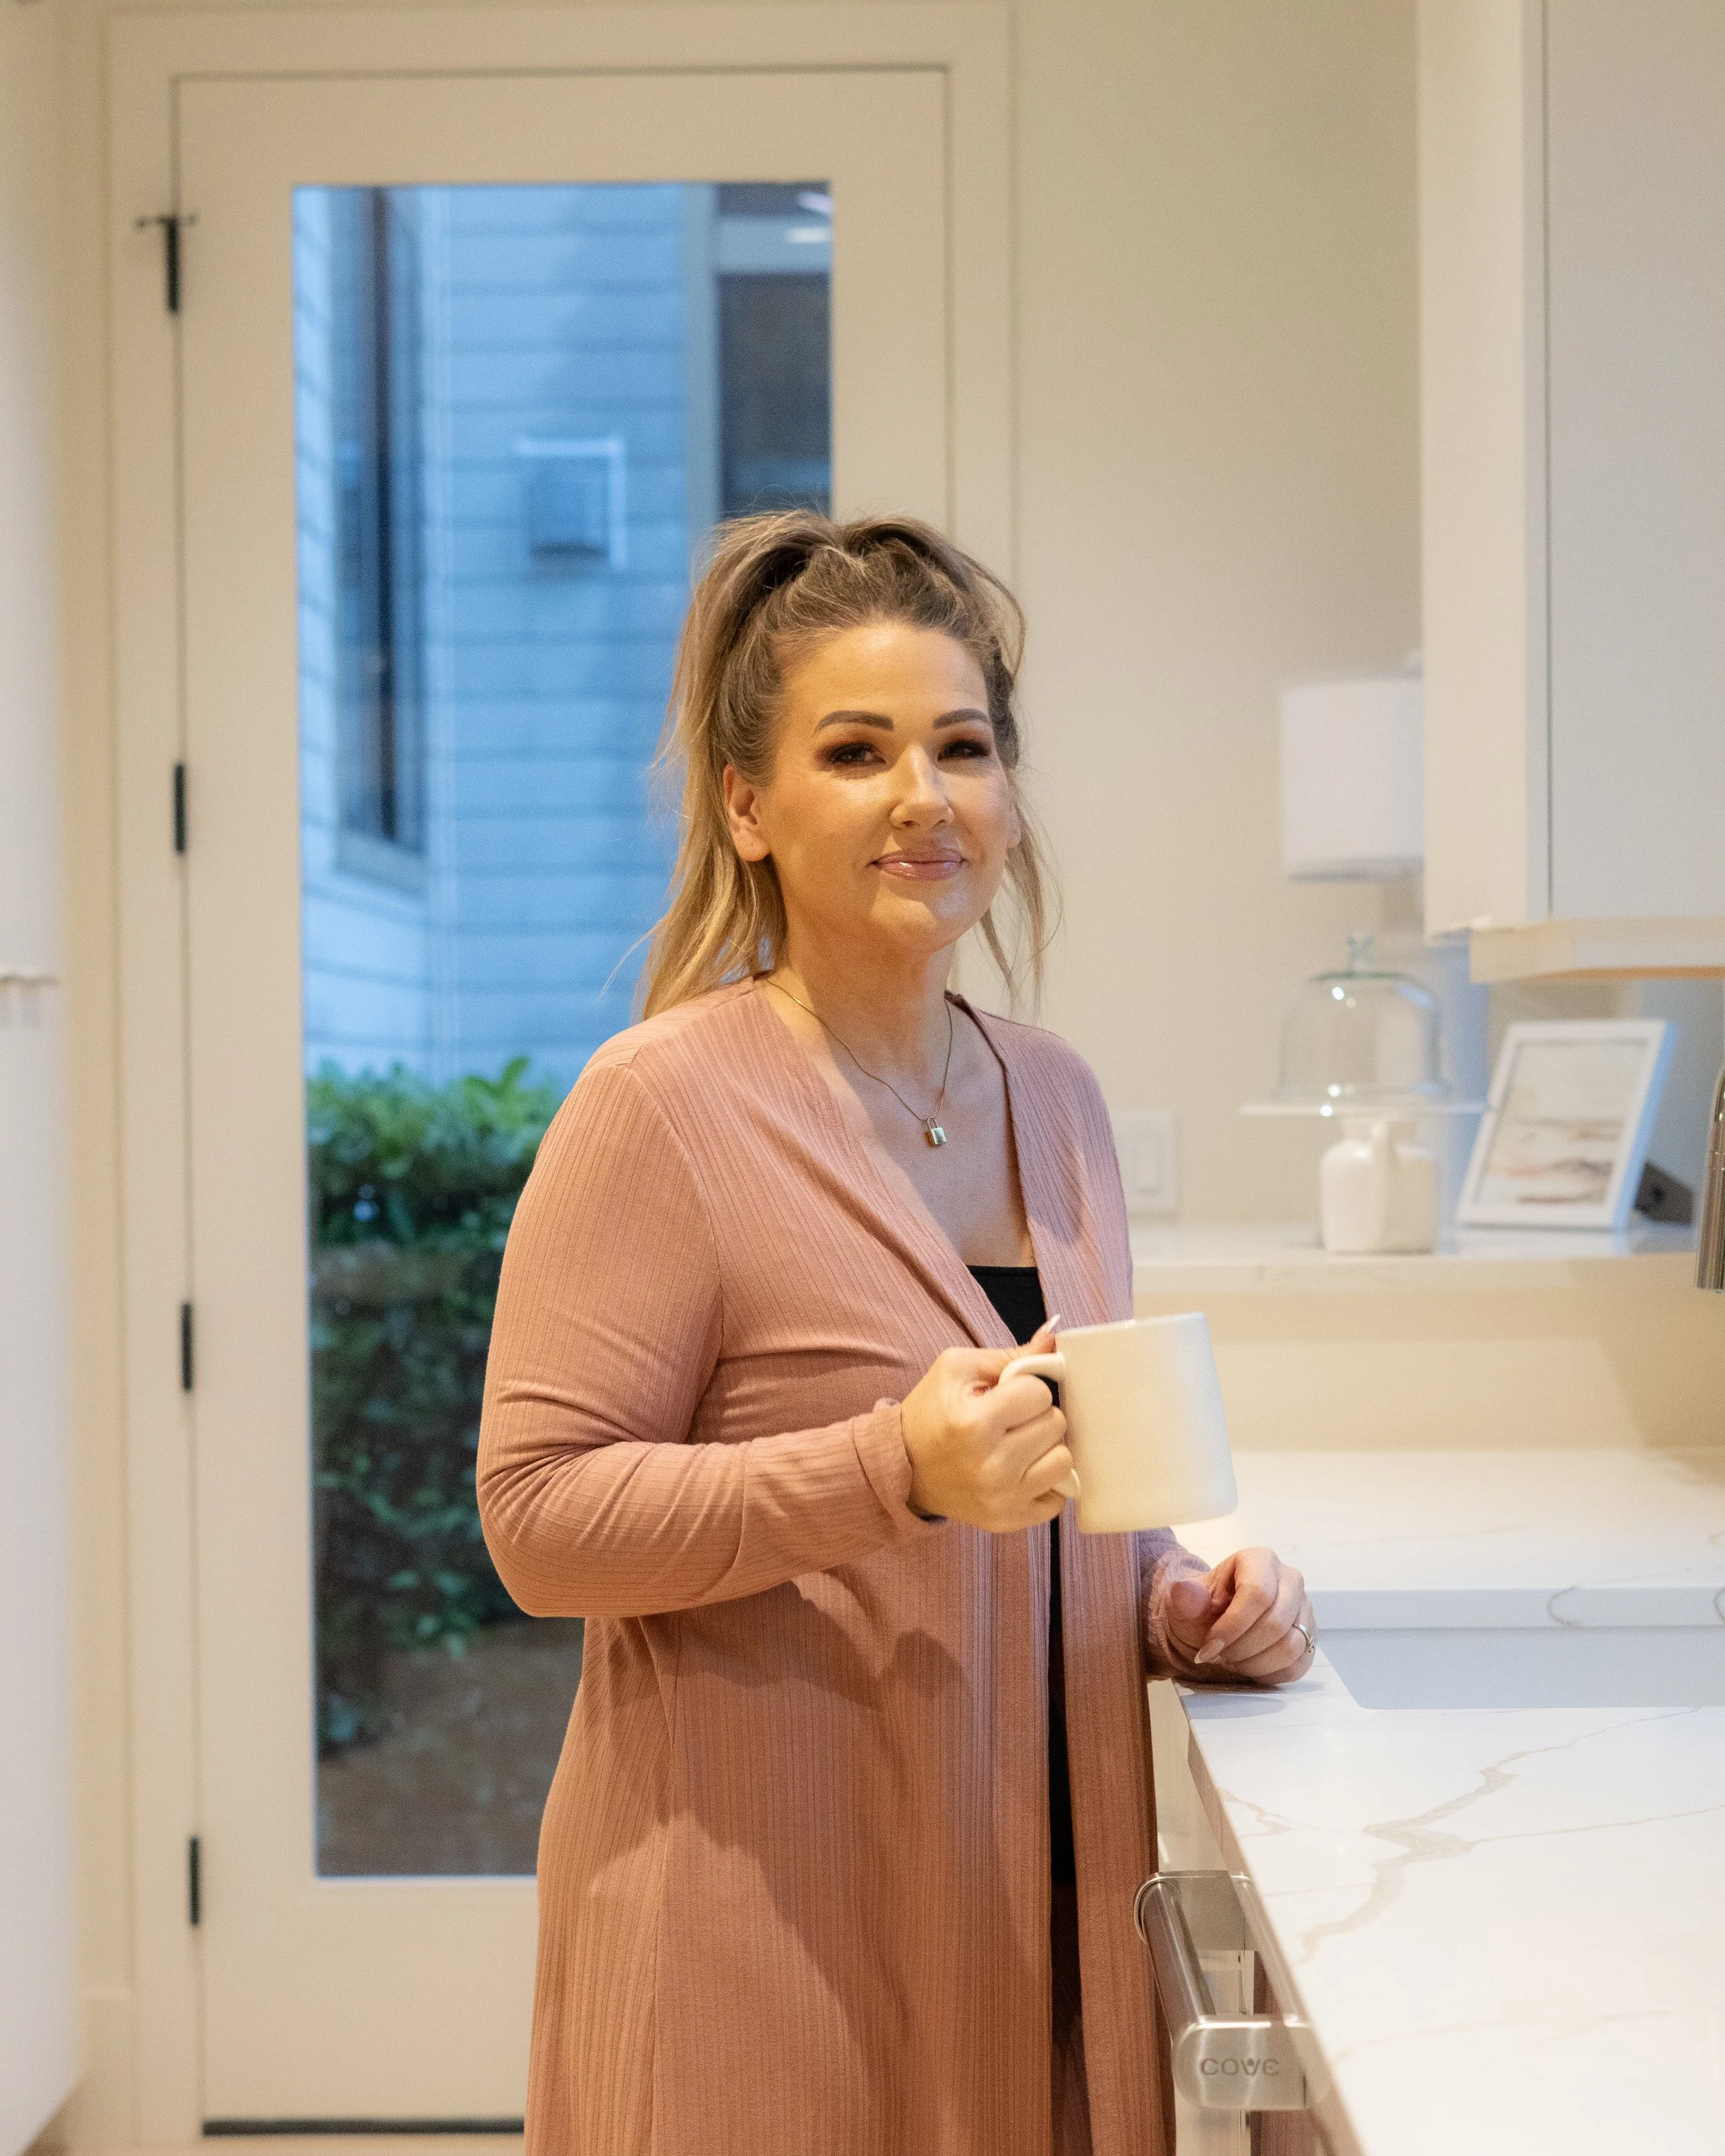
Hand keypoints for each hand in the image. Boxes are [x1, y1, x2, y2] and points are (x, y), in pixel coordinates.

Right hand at [901, 1320, 1074, 1531]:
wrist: (903, 1467)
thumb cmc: (932, 1411)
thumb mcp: (958, 1369)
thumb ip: (1011, 1355)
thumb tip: (1055, 1335)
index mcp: (974, 1422)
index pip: (1040, 1393)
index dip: (1024, 1389)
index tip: (1002, 1398)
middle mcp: (990, 1466)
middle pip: (1056, 1424)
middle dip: (1035, 1417)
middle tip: (1008, 1422)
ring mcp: (1001, 1498)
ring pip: (1063, 1461)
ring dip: (1044, 1449)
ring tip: (1016, 1446)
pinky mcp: (1009, 1521)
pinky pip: (1058, 1500)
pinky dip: (1044, 1483)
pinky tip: (1020, 1472)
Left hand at [1165, 1548, 1312, 1684]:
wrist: (1214, 1624)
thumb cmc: (1203, 1609)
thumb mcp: (1186, 1602)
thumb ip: (1186, 1597)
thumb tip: (1184, 1591)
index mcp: (1260, 1560)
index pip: (1257, 1594)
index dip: (1232, 1627)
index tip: (1209, 1647)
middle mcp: (1290, 1580)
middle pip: (1276, 1623)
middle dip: (1241, 1649)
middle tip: (1219, 1656)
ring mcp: (1304, 1609)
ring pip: (1290, 1647)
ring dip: (1254, 1663)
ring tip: (1232, 1660)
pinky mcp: (1309, 1637)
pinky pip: (1297, 1665)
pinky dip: (1268, 1674)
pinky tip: (1248, 1666)